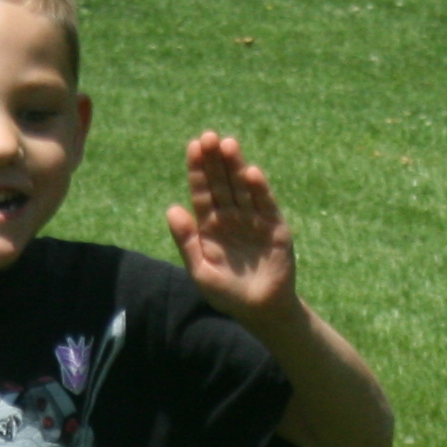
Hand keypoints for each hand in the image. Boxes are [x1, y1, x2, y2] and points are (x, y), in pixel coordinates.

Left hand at [167, 131, 297, 323]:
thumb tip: (171, 209)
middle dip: (215, 161)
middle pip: (222, 183)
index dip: (198, 170)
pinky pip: (266, 204)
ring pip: (242, 188)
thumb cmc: (226, 294)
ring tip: (227, 144)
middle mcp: (231, 217)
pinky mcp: (275, 226)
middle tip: (209, 136)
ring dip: (235, 167)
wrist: (261, 310)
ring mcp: (254, 220)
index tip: (194, 147)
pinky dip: (259, 189)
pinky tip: (250, 173)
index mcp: (210, 226)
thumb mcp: (200, 271)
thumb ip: (186, 241)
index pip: (202, 192)